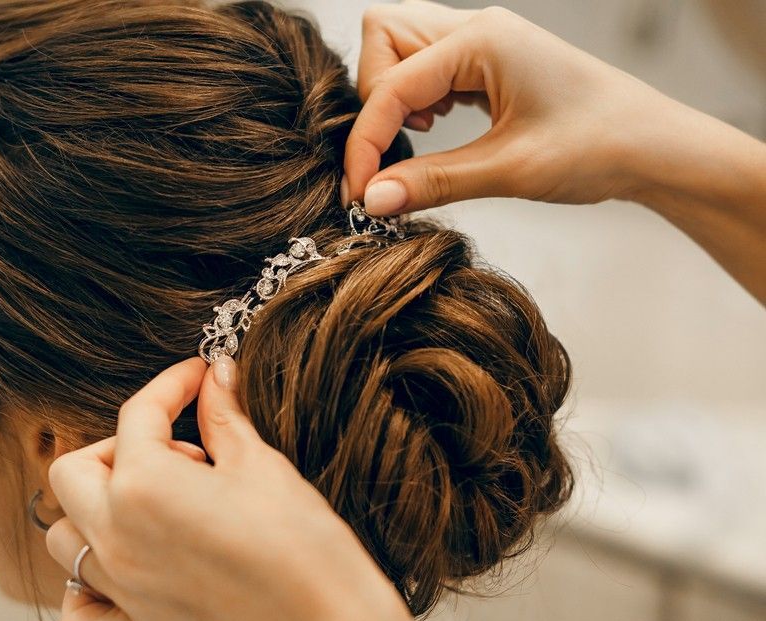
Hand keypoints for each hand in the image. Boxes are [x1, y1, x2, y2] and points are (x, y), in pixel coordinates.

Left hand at [45, 356, 430, 620]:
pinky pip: (79, 613)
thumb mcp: (262, 465)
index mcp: (145, 486)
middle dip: (118, 445)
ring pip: (65, 538)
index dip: (173, 384)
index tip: (198, 377)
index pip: (139, 414)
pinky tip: (124, 568)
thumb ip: (225, 417)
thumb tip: (216, 378)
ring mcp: (122, 589)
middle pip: (73, 472)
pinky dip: (85, 590)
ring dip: (95, 510)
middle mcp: (117, 537)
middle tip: (177, 446)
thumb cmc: (305, 546)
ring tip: (155, 504)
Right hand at [342, 1, 765, 303]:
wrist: (653, 146)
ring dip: (392, 95)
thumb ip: (433, 182)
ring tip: (417, 140)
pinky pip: (427, 64)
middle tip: (390, 151)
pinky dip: (416, 98)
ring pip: (400, 46)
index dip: (366, 140)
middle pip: (383, 36)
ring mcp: (482, 41)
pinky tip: (437, 129)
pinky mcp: (487, 61)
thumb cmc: (599, 147)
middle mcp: (477, 29)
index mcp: (482, 41)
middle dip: (372, 97)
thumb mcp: (509, 171)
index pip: (390, 84)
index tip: (359, 191)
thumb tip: (372, 199)